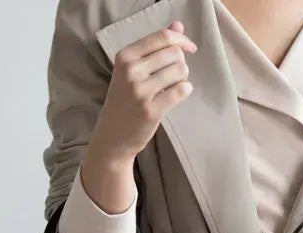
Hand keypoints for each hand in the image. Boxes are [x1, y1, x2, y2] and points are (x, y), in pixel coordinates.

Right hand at [81, 22, 196, 212]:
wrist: (112, 137)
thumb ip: (155, 46)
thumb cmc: (124, 101)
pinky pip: (181, 90)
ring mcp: (140, 91)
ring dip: (182, 78)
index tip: (190, 48)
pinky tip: (176, 96)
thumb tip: (178, 25)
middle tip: (173, 77)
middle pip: (174, 53)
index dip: (181, 40)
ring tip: (171, 87)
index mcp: (125, 56)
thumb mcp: (132, 70)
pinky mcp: (151, 110)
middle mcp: (131, 71)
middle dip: (180, 63)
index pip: (162, 37)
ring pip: (180, 70)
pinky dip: (184, 91)